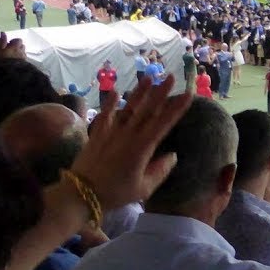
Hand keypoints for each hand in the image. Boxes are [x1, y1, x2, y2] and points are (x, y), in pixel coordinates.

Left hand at [70, 74, 191, 210]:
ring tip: (148, 78)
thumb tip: (172, 155)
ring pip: (128, 108)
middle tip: (171, 76)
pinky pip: (105, 115)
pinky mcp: (98, 134)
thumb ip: (160, 170)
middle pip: (147, 110)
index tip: (188, 94)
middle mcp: (128, 135)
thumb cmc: (115, 193)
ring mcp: (111, 132)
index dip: (176, 108)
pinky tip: (116, 92)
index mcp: (142, 147)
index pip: (163, 123)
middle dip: (161, 92)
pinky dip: (110, 103)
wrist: (81, 193)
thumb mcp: (144, 188)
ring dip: (139, 92)